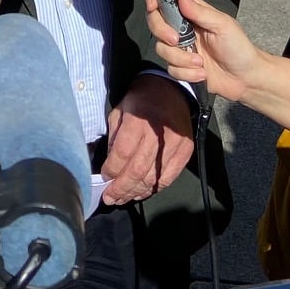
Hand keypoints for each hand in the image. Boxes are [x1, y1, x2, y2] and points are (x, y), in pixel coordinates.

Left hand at [100, 72, 193, 205]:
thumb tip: (110, 167)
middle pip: (138, 170)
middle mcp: (158, 133)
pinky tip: (141, 193)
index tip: (104, 177)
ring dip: (135, 192)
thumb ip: (114, 138)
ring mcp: (174, 143)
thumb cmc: (140, 100)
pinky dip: (153, 188)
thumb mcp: (120, 111)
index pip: (123, 153)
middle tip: (110, 198)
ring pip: (153, 177)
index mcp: (138, 120)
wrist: (171, 90)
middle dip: (121, 188)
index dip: (112, 169)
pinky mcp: (185, 150)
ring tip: (122, 199)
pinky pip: (169, 177)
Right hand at [148, 0, 289, 144]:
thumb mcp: (222, 25)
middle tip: (177, 41)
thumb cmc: (239, 48)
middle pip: (154, 23)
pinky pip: (171, 69)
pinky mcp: (182, 68)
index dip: (154, 0)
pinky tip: (203, 73)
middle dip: (163, 33)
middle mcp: (182, 28)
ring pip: (162, 49)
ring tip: (201, 63)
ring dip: (181, 60)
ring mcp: (181, 48)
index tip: (154, 6)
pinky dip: (187, 74)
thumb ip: (200, 11)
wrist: (246, 79)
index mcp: (192, 12)